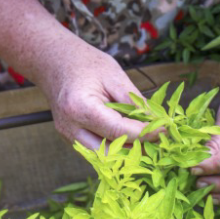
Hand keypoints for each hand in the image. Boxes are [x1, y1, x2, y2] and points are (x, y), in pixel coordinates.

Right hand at [36, 33, 152, 151]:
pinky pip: (96, 151)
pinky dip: (115, 149)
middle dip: (136, 151)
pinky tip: (132, 140)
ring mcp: (67, 136)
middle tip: (159, 143)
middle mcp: (70, 128)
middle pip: (108, 153)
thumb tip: (155, 121)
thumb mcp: (114, 75)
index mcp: (80, 107)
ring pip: (102, 158)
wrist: (54, 60)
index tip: (165, 130)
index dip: (144, 133)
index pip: (118, 131)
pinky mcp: (70, 139)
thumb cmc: (85, 63)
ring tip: (149, 143)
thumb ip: (134, 101)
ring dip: (126, 154)